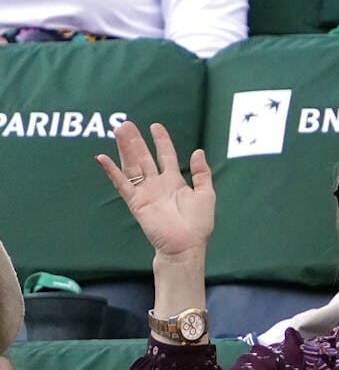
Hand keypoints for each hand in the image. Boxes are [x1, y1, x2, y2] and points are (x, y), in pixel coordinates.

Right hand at [95, 121, 214, 260]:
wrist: (186, 245)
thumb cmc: (198, 223)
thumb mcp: (205, 194)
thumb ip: (202, 172)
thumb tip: (198, 151)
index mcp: (175, 182)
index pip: (166, 156)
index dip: (161, 141)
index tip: (155, 126)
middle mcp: (158, 185)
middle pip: (144, 157)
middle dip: (136, 141)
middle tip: (126, 124)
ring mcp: (146, 192)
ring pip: (132, 166)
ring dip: (125, 149)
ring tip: (118, 131)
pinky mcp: (136, 202)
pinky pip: (121, 184)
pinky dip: (111, 171)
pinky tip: (102, 158)